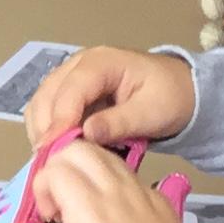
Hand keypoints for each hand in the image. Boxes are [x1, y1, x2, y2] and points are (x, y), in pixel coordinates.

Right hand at [23, 44, 196, 150]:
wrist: (181, 91)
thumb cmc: (170, 97)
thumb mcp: (152, 112)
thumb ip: (120, 122)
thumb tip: (87, 134)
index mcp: (101, 62)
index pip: (71, 89)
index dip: (60, 119)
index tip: (54, 148)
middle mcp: (79, 65)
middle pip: (47, 94)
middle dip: (45, 127)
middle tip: (50, 161)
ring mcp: (72, 78)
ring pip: (42, 103)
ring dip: (42, 130)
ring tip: (52, 159)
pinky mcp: (71, 94)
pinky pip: (49, 111)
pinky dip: (48, 131)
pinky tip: (56, 151)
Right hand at [35, 143, 194, 222]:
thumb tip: (72, 217)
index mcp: (88, 206)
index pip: (55, 170)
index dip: (43, 187)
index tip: (50, 214)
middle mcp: (114, 189)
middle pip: (79, 149)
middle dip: (63, 165)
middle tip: (63, 195)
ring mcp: (141, 191)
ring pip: (107, 157)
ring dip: (89, 169)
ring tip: (89, 199)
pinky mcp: (160, 199)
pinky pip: (132, 177)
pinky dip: (116, 184)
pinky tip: (119, 212)